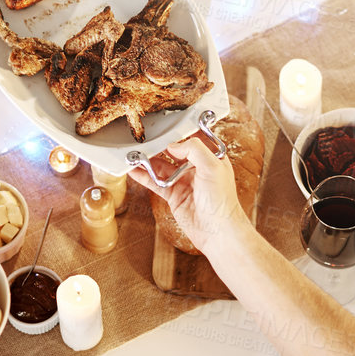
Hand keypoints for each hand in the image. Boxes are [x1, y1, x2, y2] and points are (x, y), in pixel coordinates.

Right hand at [129, 136, 243, 252]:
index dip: (178, 131)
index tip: (163, 125)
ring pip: (161, 166)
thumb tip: (174, 145)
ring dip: (147, 160)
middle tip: (142, 138)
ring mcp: (183, 181)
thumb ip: (194, 150)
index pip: (192, 137)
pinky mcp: (173, 195)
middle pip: (173, 151)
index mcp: (210, 157)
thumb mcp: (213, 167)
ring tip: (132, 152)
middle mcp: (196, 167)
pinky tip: (133, 169)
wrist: (217, 230)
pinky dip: (143, 175)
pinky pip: (155, 182)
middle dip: (158, 145)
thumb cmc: (222, 201)